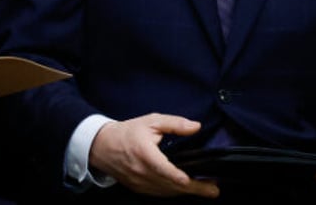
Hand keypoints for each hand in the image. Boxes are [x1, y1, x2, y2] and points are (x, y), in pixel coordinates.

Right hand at [89, 113, 218, 197]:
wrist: (102, 146)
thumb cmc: (128, 132)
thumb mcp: (151, 121)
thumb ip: (175, 124)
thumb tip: (195, 127)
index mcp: (145, 154)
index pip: (164, 169)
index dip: (178, 177)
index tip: (191, 180)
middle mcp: (142, 172)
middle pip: (171, 185)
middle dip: (194, 189)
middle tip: (213, 190)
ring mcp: (140, 183)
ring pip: (166, 192)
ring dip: (185, 192)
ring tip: (204, 190)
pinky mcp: (139, 189)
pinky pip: (159, 194)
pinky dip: (173, 192)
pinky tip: (184, 189)